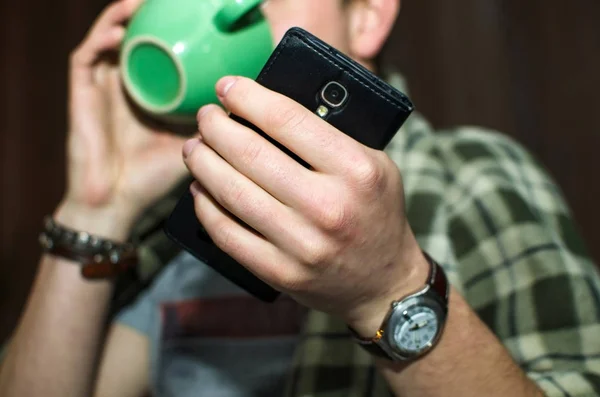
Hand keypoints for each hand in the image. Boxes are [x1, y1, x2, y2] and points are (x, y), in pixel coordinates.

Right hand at [63, 0, 194, 231]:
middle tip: (176, 3)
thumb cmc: (155, 177)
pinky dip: (102, 37)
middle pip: (137, 40)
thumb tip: (243, 101)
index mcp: (153, 95)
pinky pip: (87, 57)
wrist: (117, 203)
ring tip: (145, 2)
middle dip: (152, 17)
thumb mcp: (194, 144)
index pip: (165, 54)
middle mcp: (128, 86)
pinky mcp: (82, 94)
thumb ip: (214, 123)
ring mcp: (104, 88)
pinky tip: (122, 28)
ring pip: (110, 39)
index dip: (178, 34)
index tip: (200, 19)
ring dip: (126, 17)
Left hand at [183, 76, 429, 334]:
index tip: (227, 87)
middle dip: (215, 128)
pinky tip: (199, 189)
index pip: (287, 120)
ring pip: (232, 192)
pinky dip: (205, 207)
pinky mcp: (281, 272)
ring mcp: (302, 244)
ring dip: (202, 163)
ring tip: (195, 148)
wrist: (383, 283)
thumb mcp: (375, 163)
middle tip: (205, 117)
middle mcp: (329, 206)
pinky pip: (227, 234)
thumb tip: (270, 104)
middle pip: (251, 154)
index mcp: (356, 169)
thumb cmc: (375, 212)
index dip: (248, 98)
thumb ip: (333, 133)